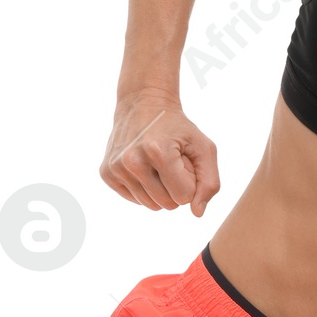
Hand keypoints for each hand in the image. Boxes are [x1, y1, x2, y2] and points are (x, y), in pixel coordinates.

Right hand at [101, 95, 219, 215]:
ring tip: (158, 165)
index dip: (190, 181)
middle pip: (168, 204)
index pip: (184, 197)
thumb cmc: (178, 128)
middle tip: (172, 162)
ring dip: (161, 190)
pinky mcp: (106, 173)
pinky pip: (136, 200)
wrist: (143, 103)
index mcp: (158, 152)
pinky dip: (145, 189)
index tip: (184, 161)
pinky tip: (144, 167)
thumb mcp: (204, 147)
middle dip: (176, 187)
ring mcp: (116, 168)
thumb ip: (210, 182)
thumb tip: (196, 213)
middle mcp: (132, 161)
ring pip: (151, 206)